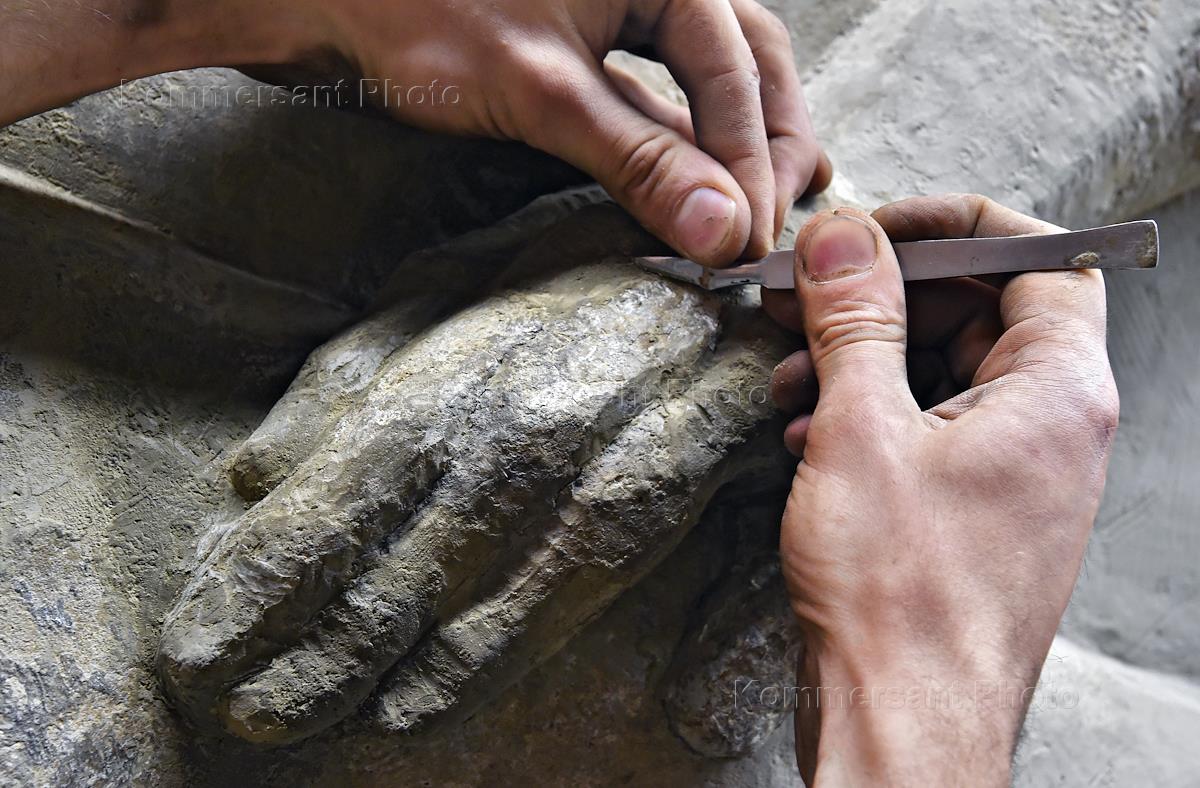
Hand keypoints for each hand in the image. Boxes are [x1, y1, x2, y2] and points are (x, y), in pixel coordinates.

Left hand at [157, 201, 794, 743]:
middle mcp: (491, 464)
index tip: (196, 645)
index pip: (319, 522)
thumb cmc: (560, 280)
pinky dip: (457, 680)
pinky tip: (404, 708)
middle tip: (228, 706)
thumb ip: (340, 377)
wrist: (712, 303)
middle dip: (289, 662)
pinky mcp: (620, 545)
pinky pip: (527, 630)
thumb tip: (250, 475)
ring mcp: (561, 511)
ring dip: (355, 682)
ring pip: (440, 625)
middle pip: (369, 591)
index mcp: (437, 390)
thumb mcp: (437, 289)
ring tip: (289, 718)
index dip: (251, 595)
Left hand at [270, 0, 831, 264]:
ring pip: (706, 77)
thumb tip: (721, 228)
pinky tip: (698, 185)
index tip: (750, 233)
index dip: (749, 156)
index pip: (733, 68)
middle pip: (744, 60)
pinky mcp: (578, 48)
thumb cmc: (419, 15)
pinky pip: (653, 96)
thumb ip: (637, 159)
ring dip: (736, 141)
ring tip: (769, 200)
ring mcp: (615, 10)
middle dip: (768, 139)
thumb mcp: (542, 92)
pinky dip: (680, 143)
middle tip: (780, 216)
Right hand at [769, 196, 1118, 784]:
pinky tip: (805, 436)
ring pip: (945, 374)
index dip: (952, 227)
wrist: (903, 727)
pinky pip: (930, 431)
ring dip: (861, 362)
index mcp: (1059, 392)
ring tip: (786, 381)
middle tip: (802, 301)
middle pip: (981, 312)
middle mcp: (1055, 428)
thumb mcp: (861, 431)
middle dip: (884, 300)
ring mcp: (1017, 475)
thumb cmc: (899, 597)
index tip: (873, 231)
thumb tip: (845, 233)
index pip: (1037, 255)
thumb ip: (857, 318)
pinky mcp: (976, 513)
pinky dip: (869, 418)